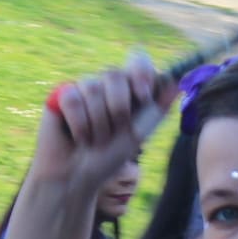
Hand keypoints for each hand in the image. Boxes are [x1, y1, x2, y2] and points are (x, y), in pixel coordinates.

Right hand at [35, 55, 171, 196]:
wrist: (79, 178)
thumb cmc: (109, 157)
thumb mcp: (139, 134)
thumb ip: (157, 108)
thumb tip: (176, 82)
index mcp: (128, 88)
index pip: (136, 60)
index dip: (140, 71)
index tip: (144, 97)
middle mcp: (105, 84)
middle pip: (114, 74)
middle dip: (118, 108)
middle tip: (116, 131)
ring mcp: (82, 88)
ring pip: (92, 88)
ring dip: (98, 123)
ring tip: (95, 141)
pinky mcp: (60, 96)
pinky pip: (72, 99)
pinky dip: (80, 125)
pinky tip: (78, 138)